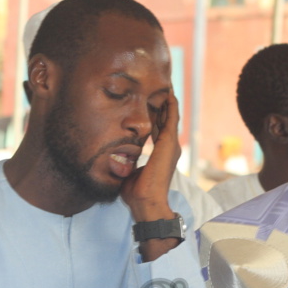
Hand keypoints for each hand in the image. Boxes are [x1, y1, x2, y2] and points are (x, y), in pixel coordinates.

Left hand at [120, 91, 179, 224]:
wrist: (145, 201)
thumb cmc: (136, 193)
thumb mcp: (129, 171)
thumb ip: (125, 161)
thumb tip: (115, 157)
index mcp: (160, 154)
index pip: (158, 129)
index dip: (156, 116)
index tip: (151, 103)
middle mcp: (168, 148)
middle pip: (166, 120)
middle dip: (162, 105)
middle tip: (159, 88)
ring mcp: (170, 145)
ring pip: (170, 117)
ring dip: (168, 102)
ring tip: (166, 87)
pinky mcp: (169, 144)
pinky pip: (172, 119)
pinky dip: (171, 106)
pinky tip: (169, 94)